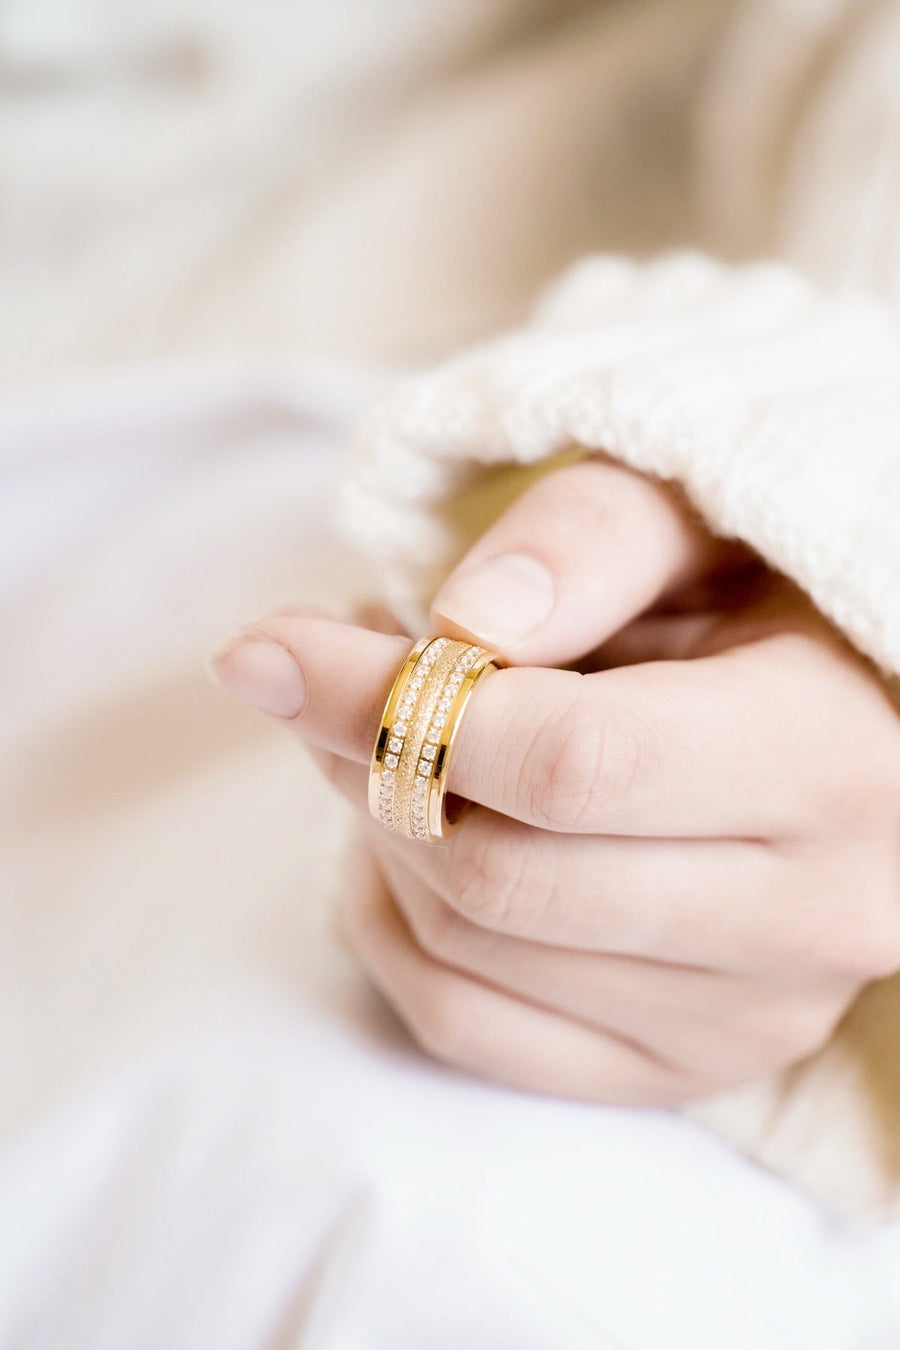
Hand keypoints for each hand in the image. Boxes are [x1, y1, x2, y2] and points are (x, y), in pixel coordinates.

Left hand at [211, 460, 899, 1103]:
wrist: (849, 731)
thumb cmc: (765, 604)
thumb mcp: (700, 526)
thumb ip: (593, 540)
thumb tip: (458, 625)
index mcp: (834, 763)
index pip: (571, 763)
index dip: (395, 706)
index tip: (279, 649)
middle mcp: (811, 919)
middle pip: (500, 872)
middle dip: (370, 763)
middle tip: (330, 678)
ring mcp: (746, 1017)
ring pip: (471, 951)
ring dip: (376, 830)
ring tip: (384, 737)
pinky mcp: (682, 1067)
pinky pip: (471, 1027)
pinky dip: (392, 927)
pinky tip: (396, 842)